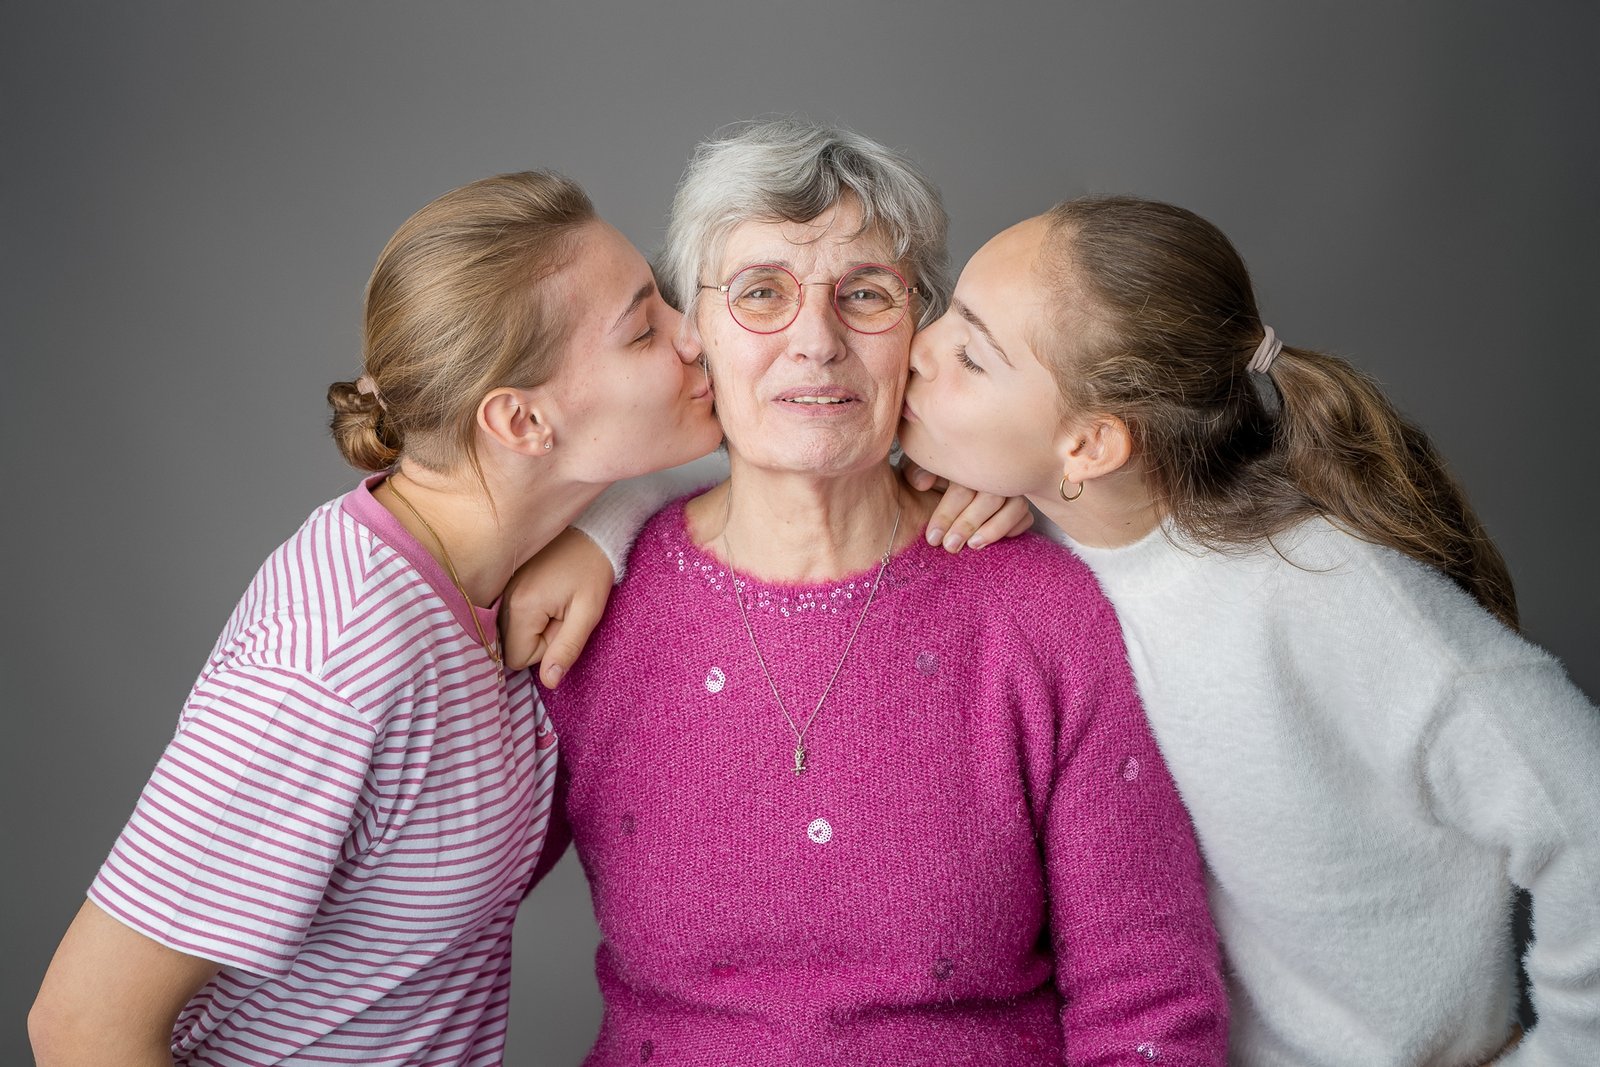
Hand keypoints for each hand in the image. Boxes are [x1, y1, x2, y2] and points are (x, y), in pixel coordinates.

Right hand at [499, 527, 614, 686]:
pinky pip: (503, 614)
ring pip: (505, 631)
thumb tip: (549, 683)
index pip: (518, 658)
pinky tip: (541, 592)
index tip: (562, 623)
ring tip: (552, 598)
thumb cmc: (592, 570)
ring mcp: (497, 587)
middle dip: (535, 638)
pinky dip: (522, 612)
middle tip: (559, 610)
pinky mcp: (500, 581)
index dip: (543, 651)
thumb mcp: (588, 612)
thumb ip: (567, 649)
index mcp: (522, 607)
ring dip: (529, 625)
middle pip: (508, 645)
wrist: (590, 530)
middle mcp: (501, 597)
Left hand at [898, 456, 1033, 551]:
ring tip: (973, 546)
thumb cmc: (931, 475)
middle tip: (950, 546)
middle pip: (991, 497)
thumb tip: (923, 483)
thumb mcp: (921, 468)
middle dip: (969, 524)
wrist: (946, 483)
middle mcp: (994, 472)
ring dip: (995, 528)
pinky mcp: (1021, 504)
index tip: (933, 536)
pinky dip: (1014, 528)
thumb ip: (918, 472)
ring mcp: (1012, 487)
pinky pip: (1026, 516)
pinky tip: (997, 541)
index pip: (964, 486)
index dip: (947, 513)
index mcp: (969, 460)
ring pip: (1015, 506)